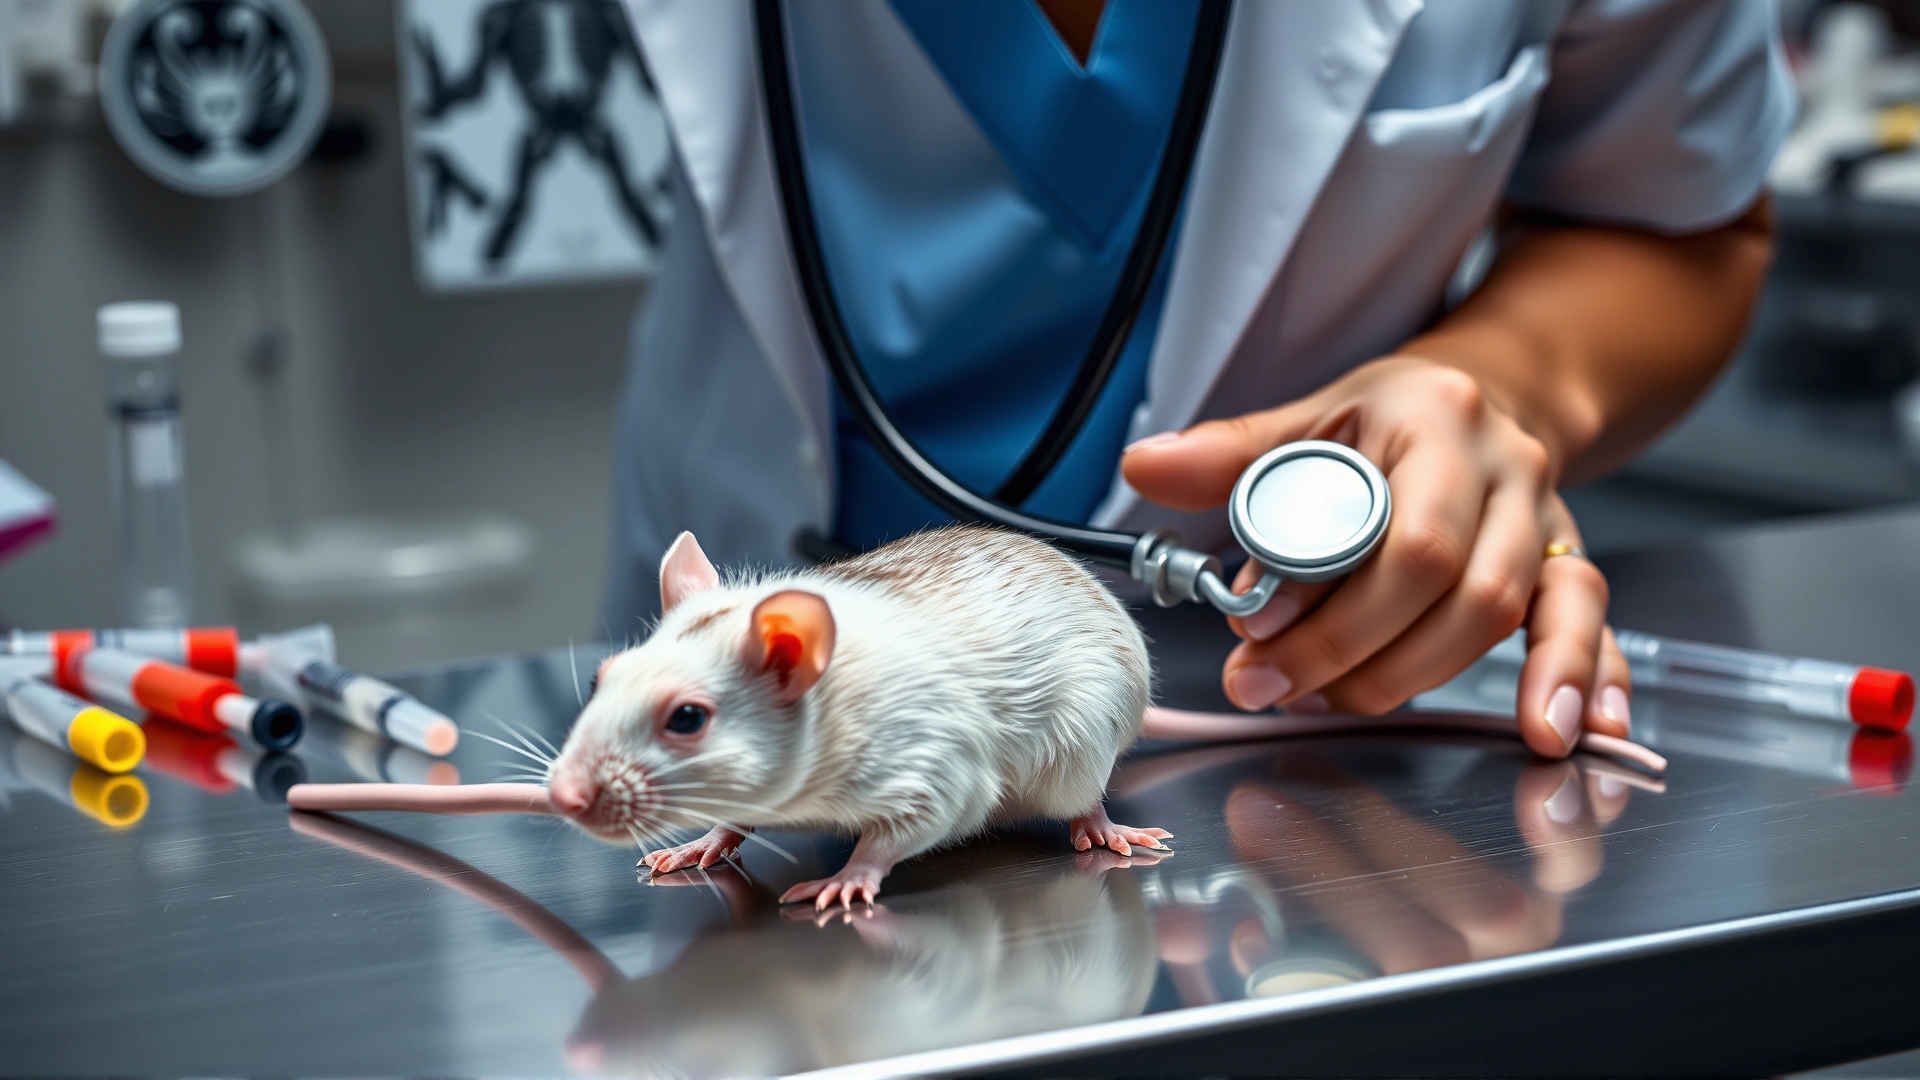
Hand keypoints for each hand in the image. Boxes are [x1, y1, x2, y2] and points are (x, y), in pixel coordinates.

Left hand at [1122, 356, 1630, 757]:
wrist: (1486, 396)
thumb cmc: (1389, 417)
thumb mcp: (1311, 416)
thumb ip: (1230, 452)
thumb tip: (1144, 467)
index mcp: (1439, 422)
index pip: (1401, 538)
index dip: (1329, 608)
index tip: (1252, 643)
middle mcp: (1509, 473)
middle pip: (1461, 591)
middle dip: (1364, 657)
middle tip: (1279, 690)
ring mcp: (1549, 523)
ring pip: (1519, 616)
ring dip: (1430, 678)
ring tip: (1352, 709)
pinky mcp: (1571, 569)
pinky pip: (1594, 630)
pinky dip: (1588, 684)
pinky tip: (1567, 736)